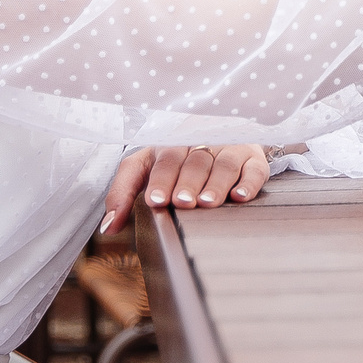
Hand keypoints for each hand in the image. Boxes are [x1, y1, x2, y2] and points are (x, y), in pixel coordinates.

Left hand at [98, 144, 272, 231]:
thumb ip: (122, 195)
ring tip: (207, 203)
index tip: (155, 201)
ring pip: (224, 164)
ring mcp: (230, 149)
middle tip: (182, 202)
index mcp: (172, 144)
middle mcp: (202, 143)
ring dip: (216, 183)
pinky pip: (254, 168)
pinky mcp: (253, 158)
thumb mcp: (144, 170)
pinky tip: (239, 197)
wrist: (219, 135)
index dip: (161, 179)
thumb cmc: (175, 163)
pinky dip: (249, 182)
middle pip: (195, 161)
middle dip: (188, 183)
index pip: (166, 159)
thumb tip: (108, 227)